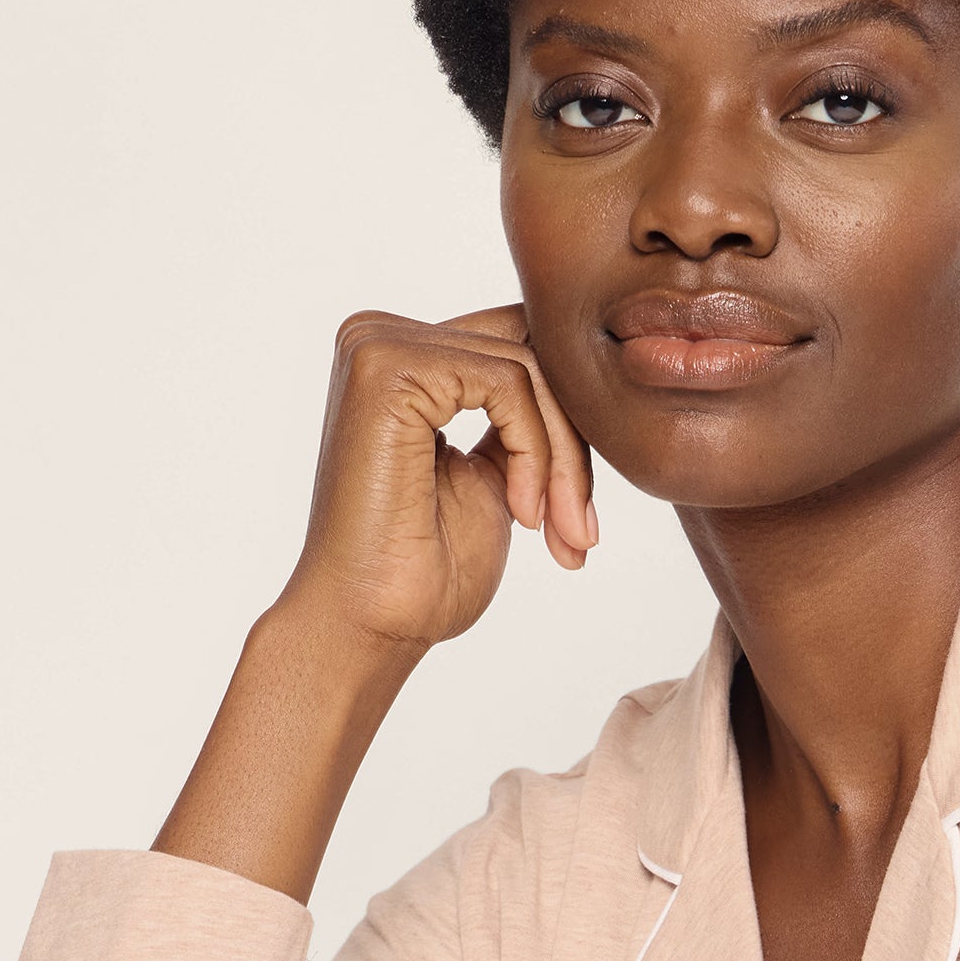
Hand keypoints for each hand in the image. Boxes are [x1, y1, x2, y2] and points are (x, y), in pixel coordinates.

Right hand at [281, 302, 597, 649]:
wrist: (371, 623)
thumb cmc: (423, 568)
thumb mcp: (495, 476)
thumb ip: (524, 419)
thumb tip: (587, 381)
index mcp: (403, 359)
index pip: (520, 344)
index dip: (571, 422)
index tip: (580, 515)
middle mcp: (382, 336)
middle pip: (529, 345)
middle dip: (575, 441)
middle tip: (581, 530)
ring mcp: (379, 345)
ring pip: (528, 367)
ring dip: (563, 459)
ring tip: (561, 530)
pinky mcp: (388, 367)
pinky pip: (508, 382)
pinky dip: (536, 452)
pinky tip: (522, 513)